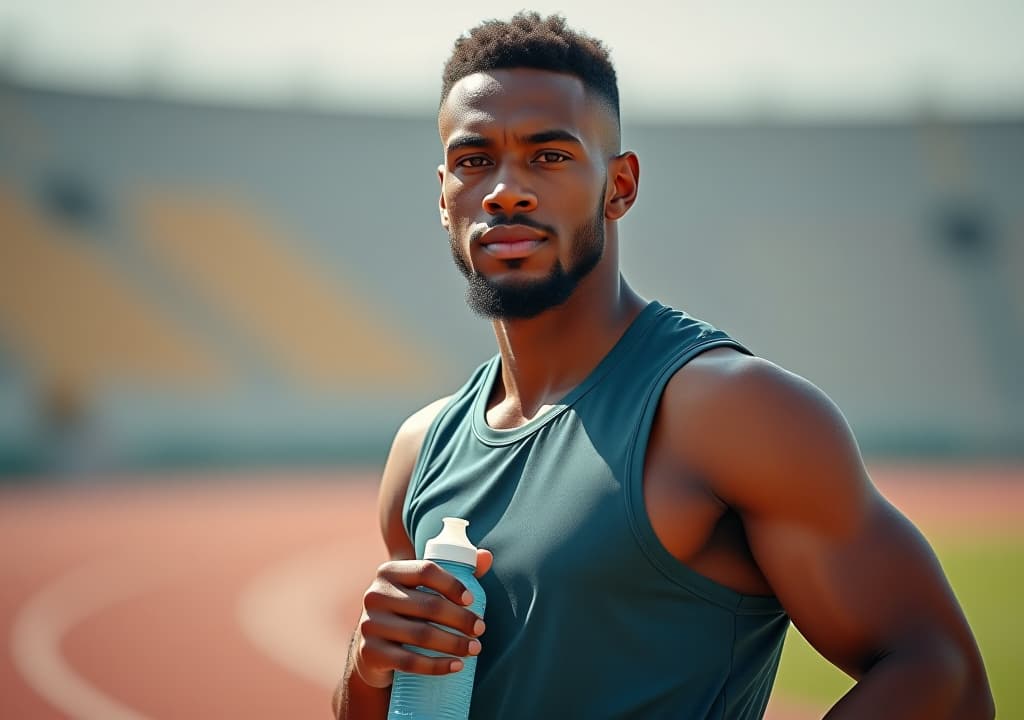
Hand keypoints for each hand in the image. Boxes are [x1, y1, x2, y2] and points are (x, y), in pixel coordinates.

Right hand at [353, 549, 492, 688]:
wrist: (372, 648)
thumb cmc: (407, 611)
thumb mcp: (421, 588)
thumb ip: (454, 570)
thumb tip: (486, 556)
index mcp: (389, 572)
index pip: (426, 570)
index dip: (452, 584)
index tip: (472, 600)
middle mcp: (375, 594)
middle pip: (429, 605)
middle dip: (461, 619)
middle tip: (480, 629)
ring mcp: (370, 624)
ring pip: (422, 635)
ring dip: (455, 644)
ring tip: (475, 648)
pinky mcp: (370, 653)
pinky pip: (409, 662)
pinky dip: (437, 666)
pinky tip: (457, 666)